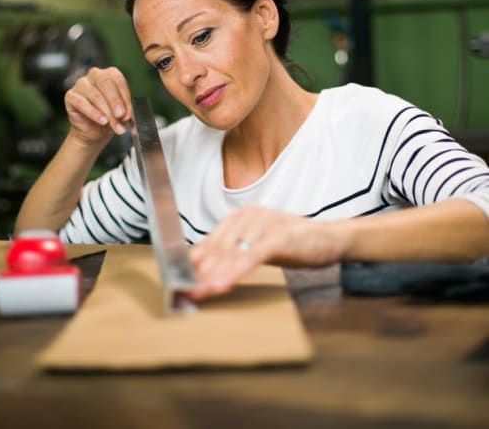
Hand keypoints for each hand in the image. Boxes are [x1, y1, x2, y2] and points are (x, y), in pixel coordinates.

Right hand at [63, 66, 131, 145]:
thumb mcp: (122, 114)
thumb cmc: (110, 116)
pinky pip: (81, 102)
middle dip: (115, 102)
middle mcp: (95, 75)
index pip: (119, 81)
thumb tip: (125, 116)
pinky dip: (93, 113)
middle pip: (106, 83)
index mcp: (110, 74)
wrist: (94, 130)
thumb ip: (125, 112)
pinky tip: (102, 121)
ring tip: (114, 125)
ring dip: (107, 112)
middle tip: (121, 116)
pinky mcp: (70, 96)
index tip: (128, 114)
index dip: (125, 98)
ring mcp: (81, 84)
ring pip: (95, 95)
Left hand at [189, 205, 344, 299]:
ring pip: (232, 252)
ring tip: (198, 292)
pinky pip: (252, 256)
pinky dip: (235, 271)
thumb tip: (205, 271)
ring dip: (213, 275)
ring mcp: (264, 224)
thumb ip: (235, 254)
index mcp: (241, 217)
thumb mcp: (259, 247)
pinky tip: (223, 284)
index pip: (211, 241)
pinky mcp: (279, 235)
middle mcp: (249, 216)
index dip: (193, 262)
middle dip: (199, 272)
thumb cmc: (293, 244)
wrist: (330, 238)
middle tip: (183, 292)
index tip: (178, 280)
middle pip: (218, 248)